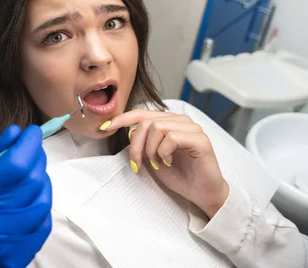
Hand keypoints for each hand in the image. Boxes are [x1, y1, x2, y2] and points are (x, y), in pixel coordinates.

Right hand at [0, 124, 52, 267]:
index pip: (16, 164)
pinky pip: (42, 225)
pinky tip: (30, 197)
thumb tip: (17, 131)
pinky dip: (41, 205)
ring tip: (30, 173)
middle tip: (31, 148)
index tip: (33, 132)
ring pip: (42, 202)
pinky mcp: (16, 259)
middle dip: (37, 158)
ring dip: (42, 181)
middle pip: (32, 181)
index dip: (30, 143)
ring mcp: (5, 245)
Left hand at [104, 110, 228, 217]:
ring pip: (157, 127)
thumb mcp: (152, 157)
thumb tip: (128, 131)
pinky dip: (164, 152)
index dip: (122, 119)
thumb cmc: (179, 175)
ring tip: (157, 163)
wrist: (201, 194)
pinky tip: (169, 162)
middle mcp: (181, 120)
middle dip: (135, 144)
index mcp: (169, 121)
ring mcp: (192, 128)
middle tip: (137, 163)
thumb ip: (142, 143)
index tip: (105, 128)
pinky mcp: (200, 139)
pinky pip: (171, 137)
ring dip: (150, 150)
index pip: (141, 113)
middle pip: (145, 121)